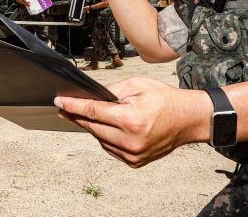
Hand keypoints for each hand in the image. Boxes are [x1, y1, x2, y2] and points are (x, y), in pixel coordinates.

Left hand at [54, 77, 202, 167]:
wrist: (187, 121)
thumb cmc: (165, 100)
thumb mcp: (138, 85)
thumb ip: (113, 90)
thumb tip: (92, 95)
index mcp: (131, 120)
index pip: (94, 112)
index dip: (74, 106)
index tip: (60, 102)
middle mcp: (131, 141)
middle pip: (93, 128)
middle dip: (78, 116)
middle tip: (65, 107)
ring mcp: (133, 154)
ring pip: (100, 139)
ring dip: (94, 127)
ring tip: (92, 115)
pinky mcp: (135, 161)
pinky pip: (110, 148)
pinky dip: (106, 137)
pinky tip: (109, 127)